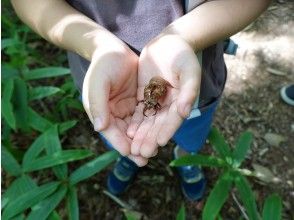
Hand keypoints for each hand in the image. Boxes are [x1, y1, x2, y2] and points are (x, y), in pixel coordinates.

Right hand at [82, 39, 147, 165]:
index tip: (130, 154)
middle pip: (123, 135)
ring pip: (134, 129)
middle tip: (145, 160)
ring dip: (143, 140)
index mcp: (99, 112)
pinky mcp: (135, 102)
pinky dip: (149, 126)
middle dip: (133, 147)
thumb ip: (98, 105)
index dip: (119, 143)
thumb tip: (99, 128)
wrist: (113, 49)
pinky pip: (143, 117)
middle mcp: (111, 114)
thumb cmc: (102, 64)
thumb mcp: (98, 83)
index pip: (109, 132)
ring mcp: (124, 109)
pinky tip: (158, 134)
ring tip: (154, 151)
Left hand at [127, 34, 200, 159]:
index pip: (174, 120)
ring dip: (141, 136)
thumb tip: (184, 112)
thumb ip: (189, 90)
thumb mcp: (190, 70)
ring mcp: (156, 101)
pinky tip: (127, 132)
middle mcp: (169, 105)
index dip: (167, 131)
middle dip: (150, 139)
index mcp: (181, 101)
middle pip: (159, 125)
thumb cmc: (182, 55)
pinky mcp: (144, 95)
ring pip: (147, 121)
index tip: (159, 142)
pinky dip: (134, 122)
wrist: (168, 42)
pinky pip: (138, 111)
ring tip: (133, 149)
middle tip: (142, 153)